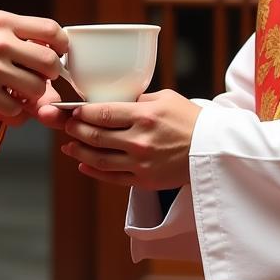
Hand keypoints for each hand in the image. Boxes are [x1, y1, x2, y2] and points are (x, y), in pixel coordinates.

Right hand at [0, 10, 66, 120]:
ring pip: (37, 89)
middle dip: (51, 73)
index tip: (59, 52)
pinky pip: (16, 108)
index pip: (50, 29)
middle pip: (49, 62)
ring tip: (18, 89)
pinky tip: (1, 99)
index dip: (62, 44)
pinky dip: (12, 108)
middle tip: (41, 76)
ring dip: (32, 94)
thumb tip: (55, 52)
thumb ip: (19, 34)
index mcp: (3, 22)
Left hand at [59, 90, 200, 189]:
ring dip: (79, 152)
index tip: (70, 109)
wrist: (214, 151)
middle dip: (74, 130)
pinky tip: (83, 165)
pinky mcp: (145, 181)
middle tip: (64, 125)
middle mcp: (140, 141)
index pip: (102, 113)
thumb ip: (136, 100)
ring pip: (99, 159)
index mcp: (144, 116)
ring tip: (68, 146)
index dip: (81, 112)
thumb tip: (109, 100)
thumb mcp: (164, 98)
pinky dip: (94, 171)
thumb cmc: (190, 119)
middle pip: (96, 136)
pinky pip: (112, 178)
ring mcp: (142, 163)